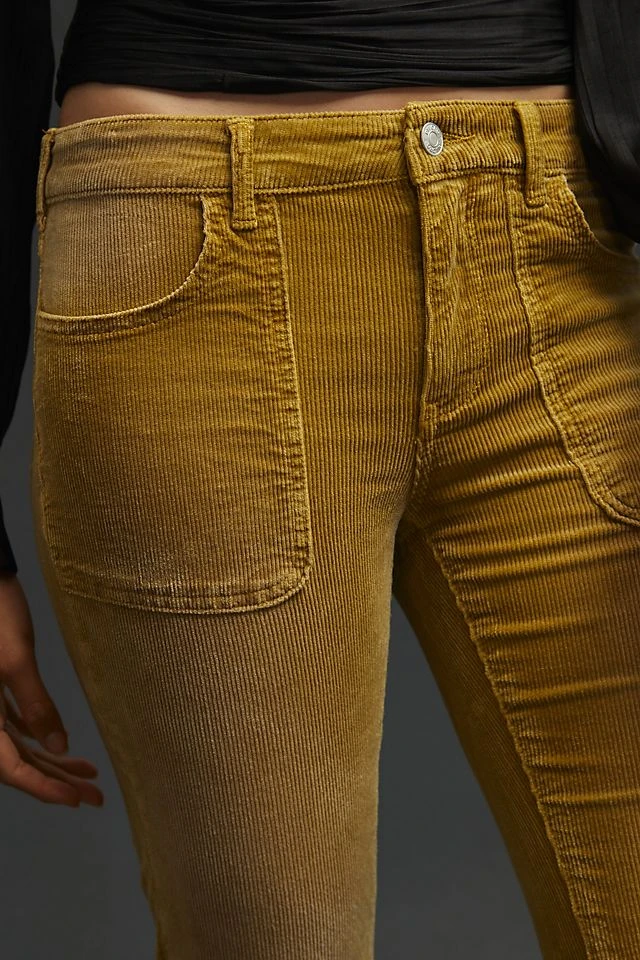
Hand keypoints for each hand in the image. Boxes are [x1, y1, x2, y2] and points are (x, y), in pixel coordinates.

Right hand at [0, 572, 103, 807]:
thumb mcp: (17, 659)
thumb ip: (36, 705)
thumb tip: (56, 748)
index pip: (11, 767)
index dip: (42, 788)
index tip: (75, 801)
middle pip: (18, 762)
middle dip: (56, 782)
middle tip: (94, 798)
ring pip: (19, 746)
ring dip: (52, 762)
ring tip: (90, 776)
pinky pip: (16, 725)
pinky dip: (40, 736)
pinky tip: (62, 745)